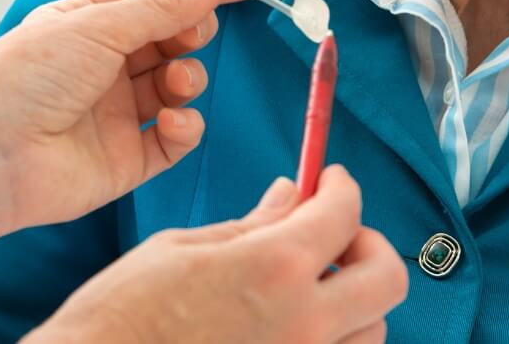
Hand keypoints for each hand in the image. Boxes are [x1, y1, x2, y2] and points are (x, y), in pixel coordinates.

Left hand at [0, 0, 261, 230]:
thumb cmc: (24, 79)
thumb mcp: (99, 25)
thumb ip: (167, 3)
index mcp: (90, 21)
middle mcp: (105, 64)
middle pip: (173, 37)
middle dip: (192, 31)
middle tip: (192, 33)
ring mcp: (118, 112)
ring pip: (180, 85)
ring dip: (188, 78)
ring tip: (175, 82)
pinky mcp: (129, 157)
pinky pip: (177, 137)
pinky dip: (184, 126)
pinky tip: (171, 121)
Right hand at [27, 166, 408, 343]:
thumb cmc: (122, 315)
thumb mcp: (183, 249)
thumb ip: (251, 224)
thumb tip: (291, 195)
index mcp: (274, 268)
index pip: (344, 212)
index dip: (341, 187)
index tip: (331, 181)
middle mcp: (303, 324)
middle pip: (386, 278)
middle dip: (368, 245)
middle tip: (336, 235)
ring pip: (372, 331)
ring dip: (353, 302)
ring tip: (310, 290)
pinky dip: (331, 342)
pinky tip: (291, 328)